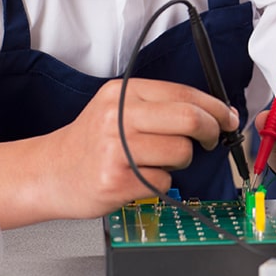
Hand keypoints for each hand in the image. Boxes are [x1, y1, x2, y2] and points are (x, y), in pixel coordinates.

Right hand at [43, 77, 238, 218]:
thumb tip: (214, 112)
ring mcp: (116, 149)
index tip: (227, 117)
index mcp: (123, 93)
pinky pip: (164, 180)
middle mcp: (118, 117)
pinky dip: (161, 181)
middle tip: (212, 140)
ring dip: (182, 160)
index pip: (183, 93)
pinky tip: (140, 177)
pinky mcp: (116, 180)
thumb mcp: (117, 110)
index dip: (214, 107)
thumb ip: (159, 106)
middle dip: (211, 130)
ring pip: (180, 152)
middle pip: (189, 118)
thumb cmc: (90, 143)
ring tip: (160, 160)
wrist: (48, 173)